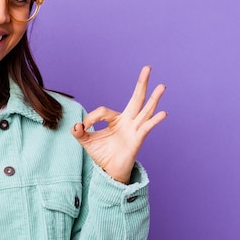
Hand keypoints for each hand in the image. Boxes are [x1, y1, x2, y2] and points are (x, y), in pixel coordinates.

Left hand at [71, 66, 166, 183]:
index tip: (83, 127)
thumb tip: (76, 125)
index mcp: (116, 120)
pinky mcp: (137, 140)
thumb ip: (79, 132)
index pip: (104, 110)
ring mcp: (135, 130)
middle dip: (142, 83)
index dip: (91, 118)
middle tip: (148, 67)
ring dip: (154, 98)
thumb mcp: (86, 141)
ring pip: (145, 110)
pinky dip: (154, 121)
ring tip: (163, 86)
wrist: (110, 172)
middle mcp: (128, 121)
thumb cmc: (102, 154)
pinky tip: (163, 113)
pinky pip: (146, 128)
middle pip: (136, 99)